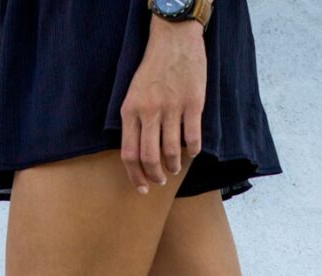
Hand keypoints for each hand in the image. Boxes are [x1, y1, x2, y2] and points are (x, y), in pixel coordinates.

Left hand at [119, 15, 206, 193]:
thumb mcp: (133, 95)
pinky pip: (192, 138)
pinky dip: (192, 150)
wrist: (174, 40)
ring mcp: (172, 108)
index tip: (142, 188)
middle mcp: (149, 111)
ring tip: (175, 168)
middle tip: (161, 180)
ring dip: (174, 166)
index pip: (129, 154)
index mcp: (131, 110)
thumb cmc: (153, 71)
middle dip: (155, 176)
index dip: (135, 176)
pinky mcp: (193, 104)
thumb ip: (134, 122)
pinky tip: (191, 151)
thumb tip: (138, 157)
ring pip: (171, 152)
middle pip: (149, 157)